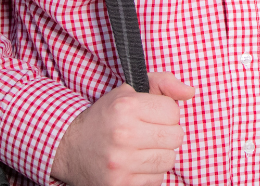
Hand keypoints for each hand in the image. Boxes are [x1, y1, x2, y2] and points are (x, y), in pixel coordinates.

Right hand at [51, 72, 194, 185]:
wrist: (69, 148)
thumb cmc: (105, 117)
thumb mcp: (129, 92)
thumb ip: (163, 83)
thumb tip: (190, 92)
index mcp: (125, 107)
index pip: (173, 111)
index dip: (165, 113)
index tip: (151, 116)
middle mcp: (123, 135)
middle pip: (175, 137)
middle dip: (166, 134)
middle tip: (149, 133)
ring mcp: (121, 163)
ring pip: (168, 160)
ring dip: (160, 154)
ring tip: (142, 149)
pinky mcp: (120, 185)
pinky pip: (156, 180)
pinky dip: (150, 173)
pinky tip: (135, 164)